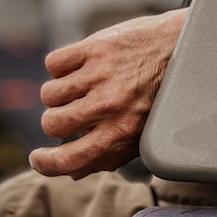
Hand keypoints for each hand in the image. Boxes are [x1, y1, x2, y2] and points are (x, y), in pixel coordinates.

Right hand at [29, 8, 186, 178]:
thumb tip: (72, 170)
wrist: (179, 46)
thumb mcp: (141, 133)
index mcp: (121, 133)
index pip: (70, 160)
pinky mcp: (94, 46)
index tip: (38, 158)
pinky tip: (77, 67)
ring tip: (77, 88)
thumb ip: (108, 155)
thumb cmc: (159, 94)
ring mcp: (100, 73)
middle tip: (69, 113)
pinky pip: (54, 63)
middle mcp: (109, 105)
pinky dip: (60, 67)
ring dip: (57, 94)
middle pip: (52, 123)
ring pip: (49, 94)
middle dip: (55, 122)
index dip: (46, 164)